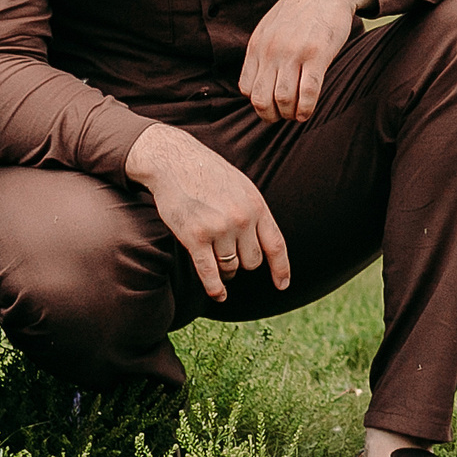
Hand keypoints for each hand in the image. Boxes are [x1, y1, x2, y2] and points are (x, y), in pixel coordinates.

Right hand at [125, 124, 291, 300]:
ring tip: (216, 260)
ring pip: (231, 268)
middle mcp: (241, 219)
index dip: (281, 269)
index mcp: (256, 206)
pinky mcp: (194, 237)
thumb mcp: (242, 187)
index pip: (276, 245)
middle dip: (243, 263)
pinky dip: (215, 288)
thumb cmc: (208, 173)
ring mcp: (218, 229)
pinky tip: (218, 295)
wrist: (175, 160)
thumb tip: (263, 242)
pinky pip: (210, 273)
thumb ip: (254, 212)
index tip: (282, 286)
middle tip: (230, 255)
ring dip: (226, 271)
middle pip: (252, 261)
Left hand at [240, 0, 372, 122]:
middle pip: (260, 99)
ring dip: (290, 114)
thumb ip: (263, 51)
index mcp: (257, 45)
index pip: (246, 88)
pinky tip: (308, 112)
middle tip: (283, 116)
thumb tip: (260, 80)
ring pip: (283, 99)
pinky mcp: (317, 54)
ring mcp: (293, 52)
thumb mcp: (272, 26)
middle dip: (271, 116)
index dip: (258, 103)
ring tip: (297, 114)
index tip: (272, 105)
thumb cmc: (302, 9)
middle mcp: (271, 50)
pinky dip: (306, 109)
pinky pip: (307, 92)